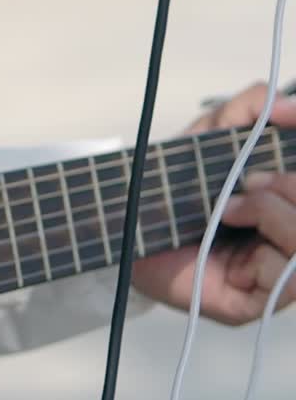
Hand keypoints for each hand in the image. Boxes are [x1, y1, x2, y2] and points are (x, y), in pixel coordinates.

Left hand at [132, 82, 295, 323]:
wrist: (120, 232)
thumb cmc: (167, 193)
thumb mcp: (206, 138)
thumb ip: (244, 110)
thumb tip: (280, 99)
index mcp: (287, 201)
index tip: (282, 115)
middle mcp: (288, 235)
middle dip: (290, 185)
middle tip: (249, 180)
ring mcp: (282, 271)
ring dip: (276, 213)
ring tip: (231, 206)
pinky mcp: (261, 299)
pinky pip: (291, 277)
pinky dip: (267, 246)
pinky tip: (231, 228)